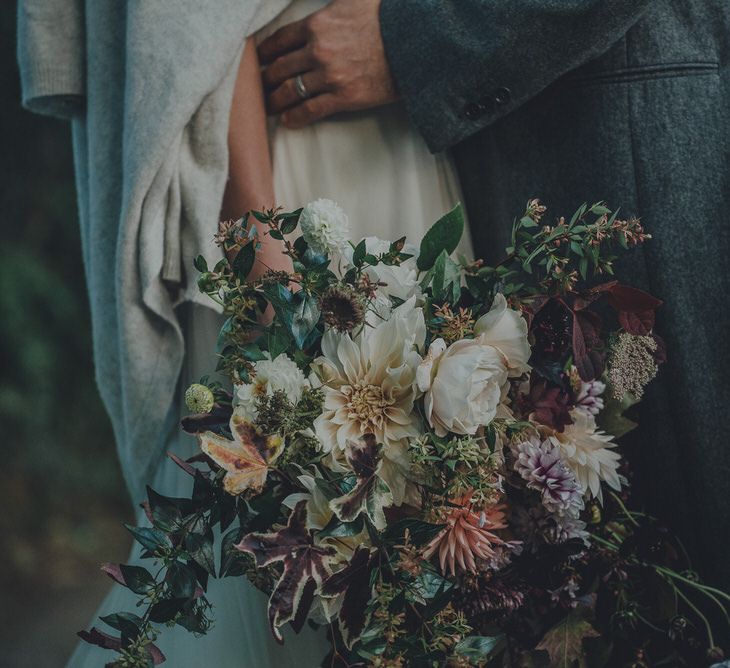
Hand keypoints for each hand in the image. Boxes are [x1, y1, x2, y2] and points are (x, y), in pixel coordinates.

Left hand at [258, 0, 397, 127]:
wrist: (416, 44)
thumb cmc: (389, 18)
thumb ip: (335, 2)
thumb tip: (331, 3)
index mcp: (318, 24)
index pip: (281, 40)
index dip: (266, 52)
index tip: (260, 60)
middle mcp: (318, 51)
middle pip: (280, 68)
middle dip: (265, 79)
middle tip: (258, 87)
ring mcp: (329, 76)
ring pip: (290, 92)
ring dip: (275, 101)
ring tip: (268, 107)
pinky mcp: (343, 98)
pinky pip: (310, 111)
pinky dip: (295, 117)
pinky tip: (287, 121)